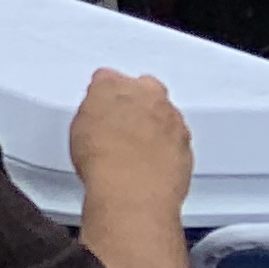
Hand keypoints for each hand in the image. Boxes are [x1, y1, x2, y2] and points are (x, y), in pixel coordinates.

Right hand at [67, 69, 192, 215]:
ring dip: (155, 126)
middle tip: (122, 124)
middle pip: (145, 89)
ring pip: (166, 115)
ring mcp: (172, 120)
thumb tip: (99, 117)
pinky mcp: (188, 146)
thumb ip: (94, 112)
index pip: (107, 77)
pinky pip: (177, 141)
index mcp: (114, 84)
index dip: (104, 93)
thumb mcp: (80, 128)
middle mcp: (148, 96)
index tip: (101, 105)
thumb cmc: (102, 159)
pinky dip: (167, 148)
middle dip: (138, 103)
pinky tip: (152, 163)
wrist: (131, 190)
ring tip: (136, 149)